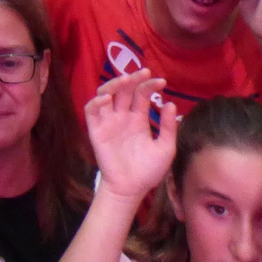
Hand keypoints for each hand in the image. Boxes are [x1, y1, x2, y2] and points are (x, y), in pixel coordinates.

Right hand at [84, 68, 176, 197]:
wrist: (131, 189)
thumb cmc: (148, 170)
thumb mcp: (165, 148)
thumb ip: (168, 127)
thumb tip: (170, 103)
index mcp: (138, 118)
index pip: (141, 94)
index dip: (150, 85)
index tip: (162, 81)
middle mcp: (122, 116)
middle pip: (124, 89)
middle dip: (133, 78)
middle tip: (143, 72)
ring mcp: (108, 122)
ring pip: (105, 93)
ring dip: (114, 84)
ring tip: (125, 80)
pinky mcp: (96, 130)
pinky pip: (92, 111)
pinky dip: (96, 102)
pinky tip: (107, 98)